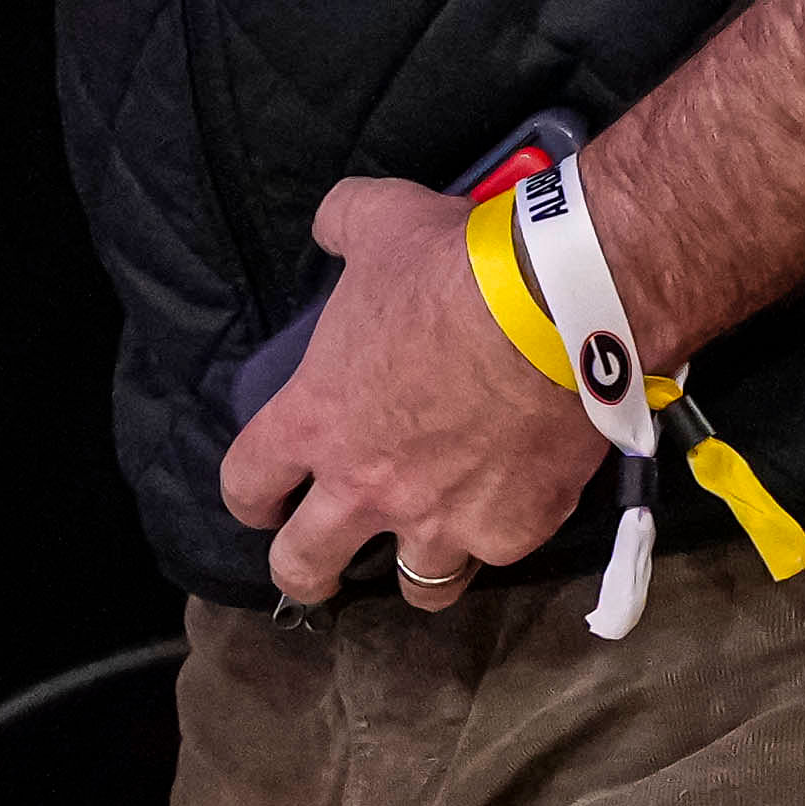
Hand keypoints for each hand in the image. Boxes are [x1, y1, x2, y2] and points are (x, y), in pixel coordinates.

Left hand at [218, 178, 603, 610]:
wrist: (556, 307)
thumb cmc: (453, 266)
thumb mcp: (376, 220)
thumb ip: (339, 226)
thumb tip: (329, 226)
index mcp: (317, 419)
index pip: (248, 483)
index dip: (250, 497)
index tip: (264, 502)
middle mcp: (366, 485)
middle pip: (305, 566)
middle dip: (305, 571)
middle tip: (318, 564)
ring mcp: (439, 518)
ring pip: (413, 586)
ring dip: (414, 569)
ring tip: (424, 552)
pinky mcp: (509, 532)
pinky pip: (494, 553)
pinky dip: (499, 534)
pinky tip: (511, 507)